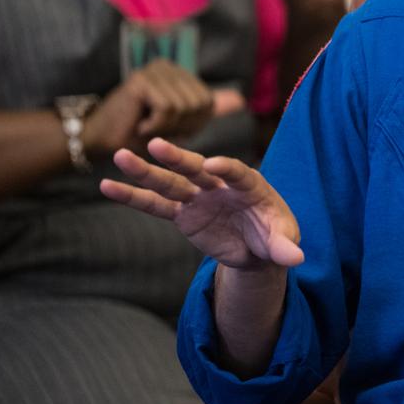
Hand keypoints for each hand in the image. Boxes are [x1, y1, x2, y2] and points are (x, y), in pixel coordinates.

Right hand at [82, 58, 213, 154]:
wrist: (98, 140)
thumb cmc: (137, 135)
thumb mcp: (178, 124)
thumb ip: (205, 110)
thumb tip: (241, 100)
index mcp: (179, 74)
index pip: (208, 103)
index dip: (192, 125)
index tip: (167, 128)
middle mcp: (169, 66)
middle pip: (200, 104)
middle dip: (181, 127)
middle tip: (154, 128)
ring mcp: (155, 70)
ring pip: (185, 107)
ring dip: (167, 128)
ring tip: (146, 125)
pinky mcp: (143, 79)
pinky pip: (168, 109)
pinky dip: (156, 126)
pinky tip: (139, 124)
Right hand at [99, 137, 303, 269]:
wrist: (259, 247)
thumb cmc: (275, 236)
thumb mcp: (283, 241)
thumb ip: (285, 247)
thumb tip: (296, 259)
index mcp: (250, 185)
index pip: (238, 172)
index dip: (227, 168)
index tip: (212, 165)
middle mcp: (220, 185)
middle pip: (197, 169)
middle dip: (178, 158)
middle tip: (156, 144)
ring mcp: (199, 197)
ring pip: (170, 182)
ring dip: (146, 171)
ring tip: (120, 155)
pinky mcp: (183, 214)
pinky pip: (156, 205)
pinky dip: (133, 197)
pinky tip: (107, 186)